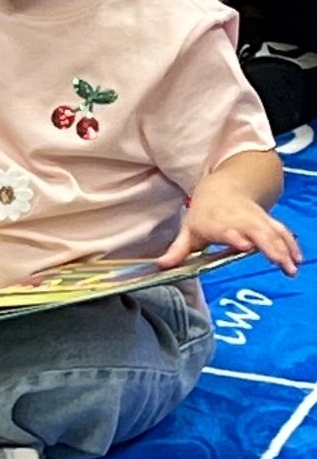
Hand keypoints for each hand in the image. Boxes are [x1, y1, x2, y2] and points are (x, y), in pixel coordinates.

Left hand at [159, 188, 300, 275]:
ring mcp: (256, 219)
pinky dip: (291, 244)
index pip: (226, 229)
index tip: (243, 245)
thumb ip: (178, 250)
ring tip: (292, 268)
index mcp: (217, 222)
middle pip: (257, 231)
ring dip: (285, 248)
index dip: (235, 236)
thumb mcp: (188, 230)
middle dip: (269, 246)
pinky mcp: (267, 221)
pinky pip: (282, 231)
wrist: (223, 189)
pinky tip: (297, 259)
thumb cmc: (204, 215)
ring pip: (273, 232)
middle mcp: (239, 219)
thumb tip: (162, 266)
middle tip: (280, 264)